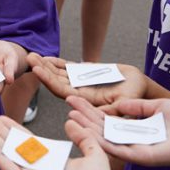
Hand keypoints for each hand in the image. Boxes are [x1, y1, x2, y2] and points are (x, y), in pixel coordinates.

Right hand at [0, 114, 123, 169]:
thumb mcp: (93, 153)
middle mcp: (37, 167)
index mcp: (50, 158)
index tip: (2, 117)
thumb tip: (70, 121)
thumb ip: (82, 137)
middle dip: (0, 131)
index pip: (27, 140)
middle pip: (13, 145)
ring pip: (8, 155)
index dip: (14, 128)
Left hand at [28, 53, 149, 106]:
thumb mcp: (127, 103)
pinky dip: (56, 63)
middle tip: (29, 57)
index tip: (36, 70)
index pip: (62, 91)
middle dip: (42, 69)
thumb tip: (100, 114)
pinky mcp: (85, 75)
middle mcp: (80, 93)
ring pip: (58, 74)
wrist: (141, 86)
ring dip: (45, 65)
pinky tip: (46, 57)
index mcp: (86, 100)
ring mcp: (81, 83)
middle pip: (55, 81)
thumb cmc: (136, 97)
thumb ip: (114, 109)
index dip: (48, 80)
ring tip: (32, 55)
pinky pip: (68, 69)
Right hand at [67, 96, 169, 168]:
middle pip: (102, 129)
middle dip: (84, 117)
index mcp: (134, 129)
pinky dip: (104, 143)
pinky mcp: (142, 157)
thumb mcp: (157, 107)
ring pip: (106, 140)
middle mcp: (131, 140)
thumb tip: (119, 105)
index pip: (106, 119)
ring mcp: (135, 150)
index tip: (75, 99)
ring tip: (71, 118)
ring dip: (88, 130)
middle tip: (67, 105)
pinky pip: (120, 151)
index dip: (90, 110)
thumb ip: (137, 107)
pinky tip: (89, 135)